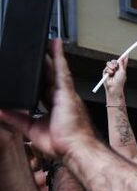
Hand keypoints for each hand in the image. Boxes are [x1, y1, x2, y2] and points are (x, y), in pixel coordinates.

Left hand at [0, 40, 96, 160]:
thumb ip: (17, 118)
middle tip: (40, 49)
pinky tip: (55, 46)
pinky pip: (62, 71)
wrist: (76, 149)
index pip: (44, 88)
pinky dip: (58, 57)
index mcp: (54, 107)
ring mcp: (66, 94)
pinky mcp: (68, 92)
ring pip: (56, 69)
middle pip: (50, 76)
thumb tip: (1, 111)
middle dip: (45, 63)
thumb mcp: (31, 129)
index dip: (39, 79)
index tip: (34, 71)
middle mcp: (61, 98)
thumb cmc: (63, 143)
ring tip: (48, 41)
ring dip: (51, 55)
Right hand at [102, 55, 127, 94]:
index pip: (123, 62)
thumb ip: (122, 64)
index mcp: (121, 69)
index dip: (124, 58)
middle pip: (115, 61)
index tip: (127, 53)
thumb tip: (124, 58)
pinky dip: (109, 70)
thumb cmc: (120, 81)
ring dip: (112, 67)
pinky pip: (106, 67)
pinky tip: (110, 74)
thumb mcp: (123, 71)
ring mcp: (110, 70)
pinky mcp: (105, 72)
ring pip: (109, 63)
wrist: (114, 86)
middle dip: (115, 62)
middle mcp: (116, 69)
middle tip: (116, 66)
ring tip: (113, 72)